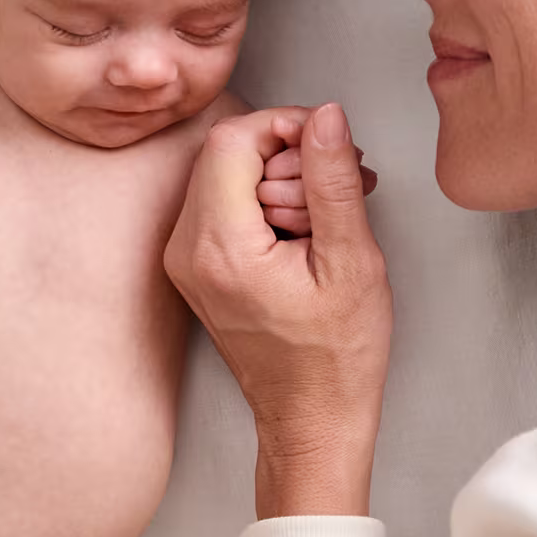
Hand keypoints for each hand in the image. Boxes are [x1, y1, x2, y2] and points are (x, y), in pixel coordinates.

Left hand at [166, 103, 392, 517]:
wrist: (312, 418)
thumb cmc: (336, 356)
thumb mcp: (351, 260)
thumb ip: (332, 180)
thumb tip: (326, 117)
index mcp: (220, 247)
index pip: (233, 139)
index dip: (285, 126)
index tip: (328, 145)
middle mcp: (188, 251)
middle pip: (226, 153)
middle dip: (288, 156)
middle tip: (340, 188)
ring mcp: (186, 260)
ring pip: (225, 175)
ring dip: (281, 179)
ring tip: (328, 219)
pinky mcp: (197, 268)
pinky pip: (224, 205)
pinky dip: (266, 203)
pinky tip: (306, 233)